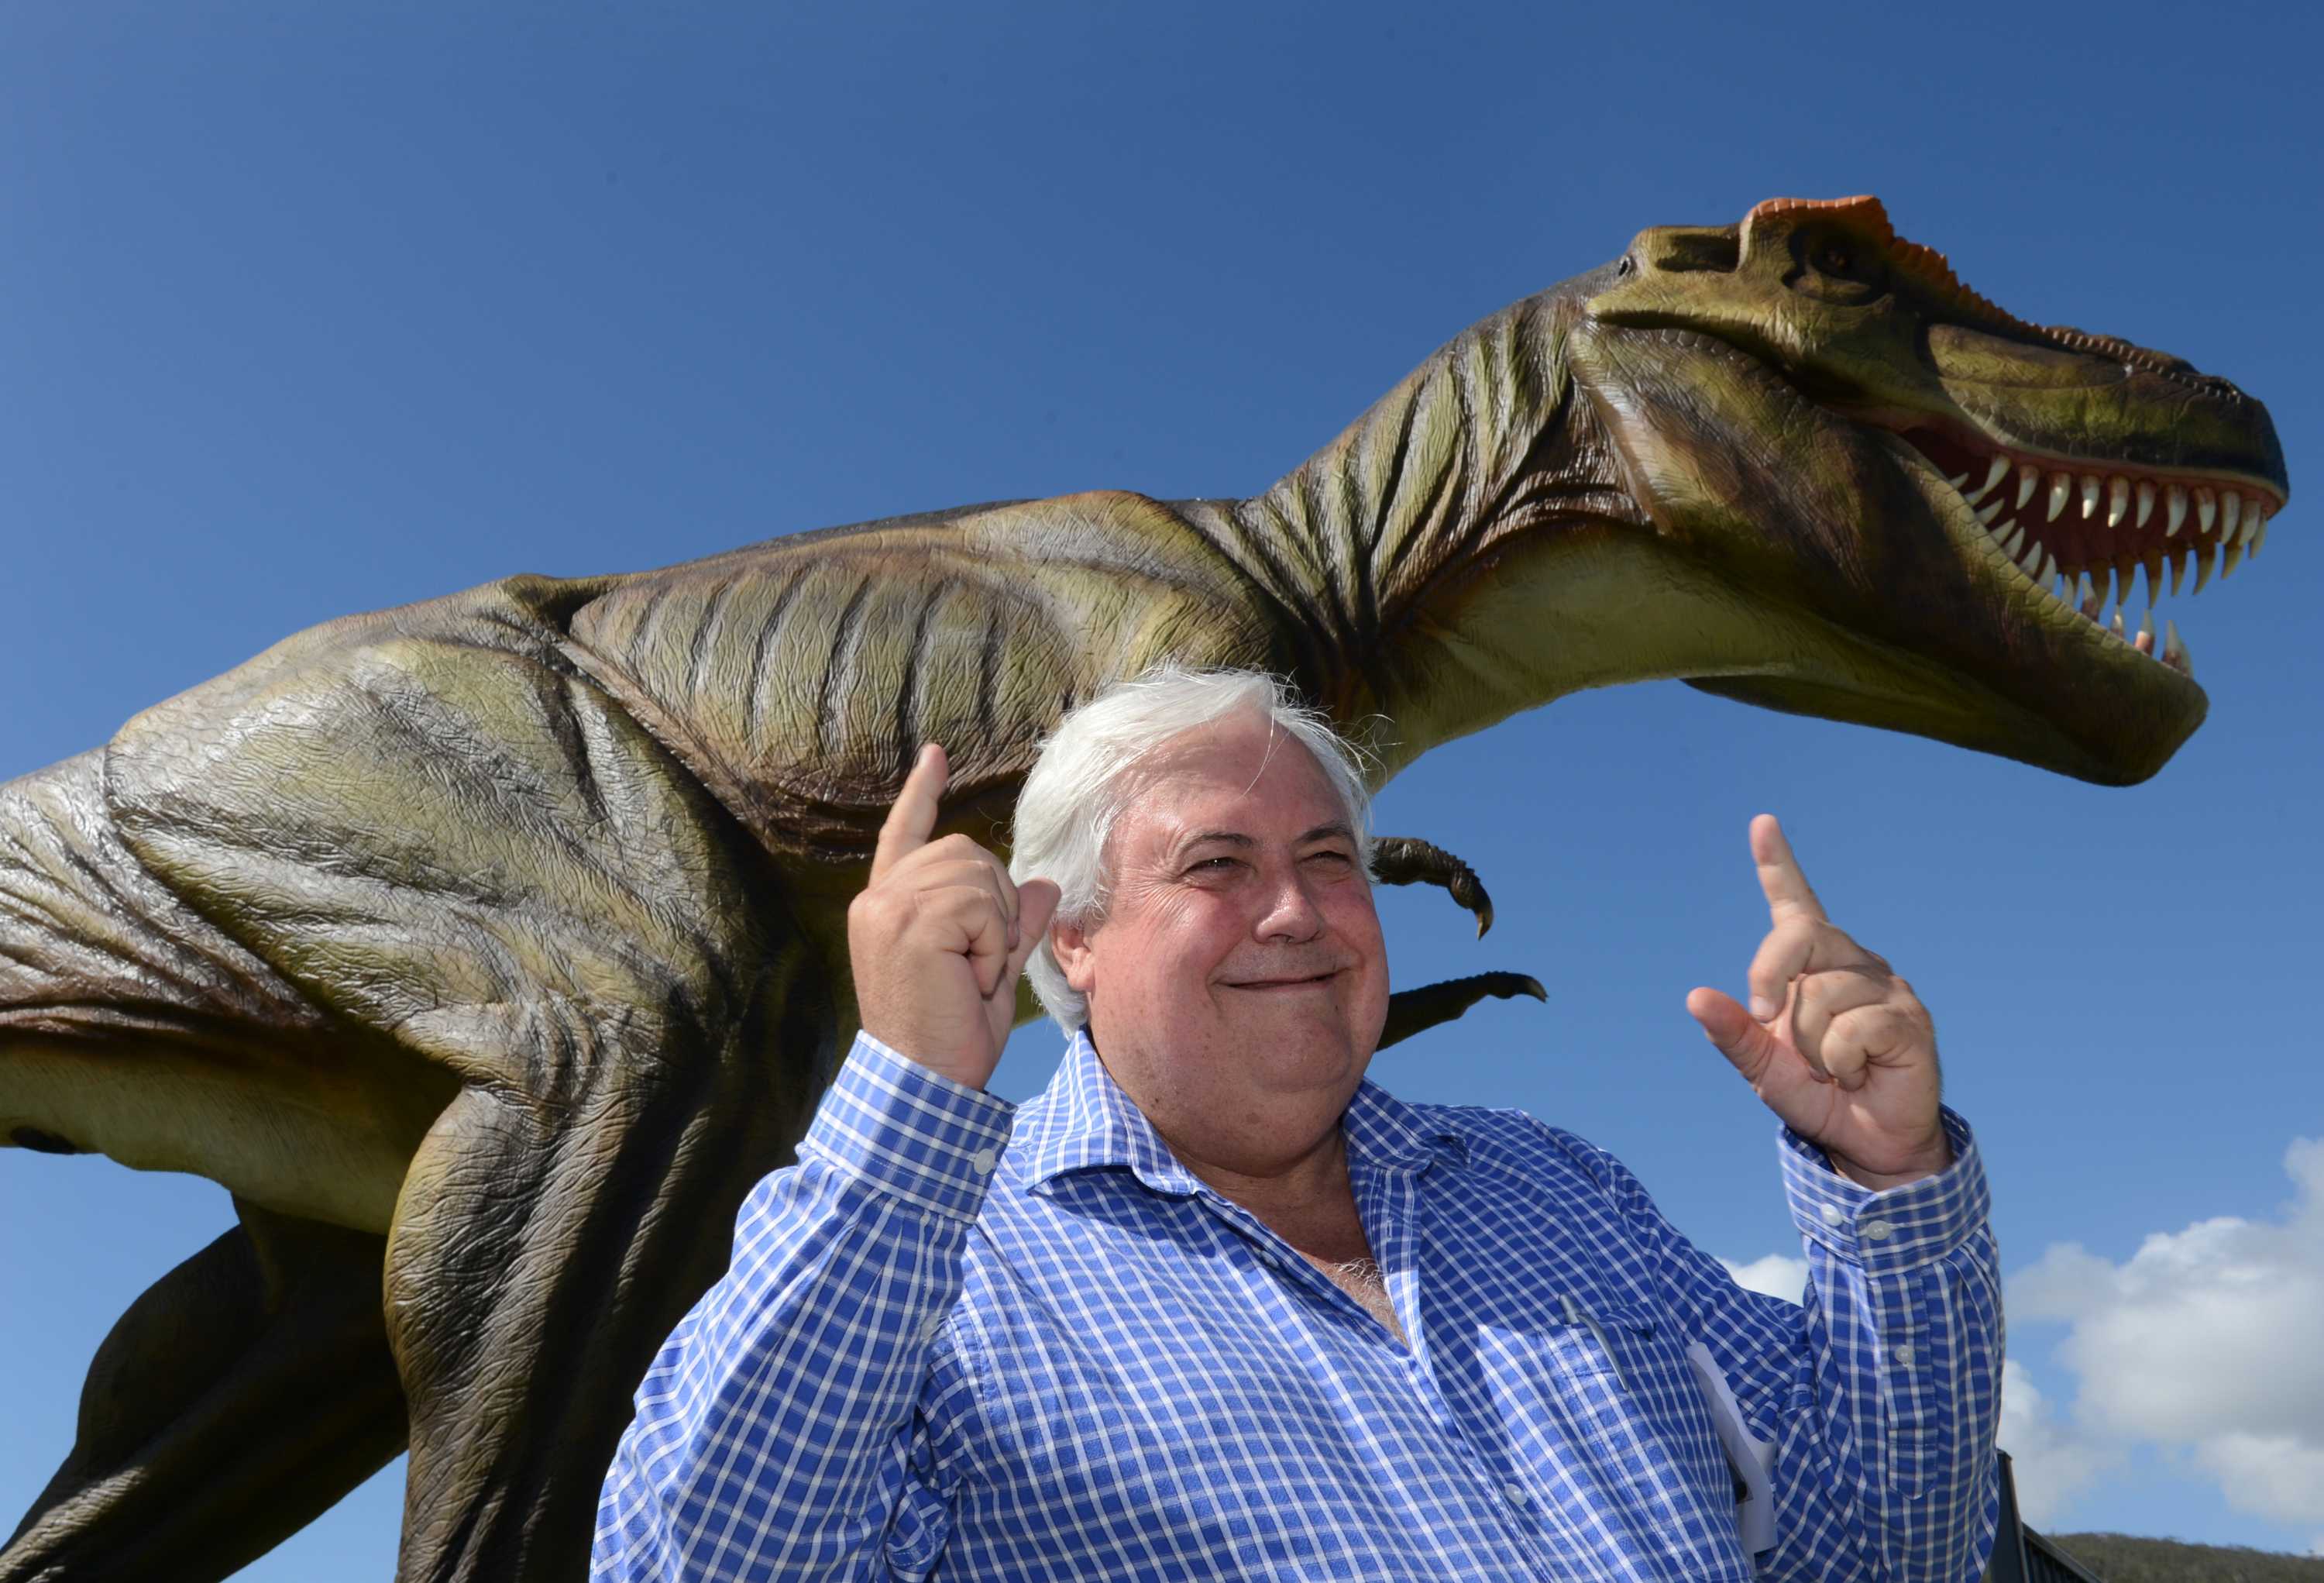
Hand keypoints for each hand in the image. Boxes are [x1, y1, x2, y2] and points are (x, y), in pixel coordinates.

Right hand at [847, 744, 1061, 1089]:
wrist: (922, 1084)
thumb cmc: (950, 1037)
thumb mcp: (991, 972)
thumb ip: (1012, 924)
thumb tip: (1043, 884)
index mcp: (888, 905)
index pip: (905, 832)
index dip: (922, 792)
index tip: (936, 756)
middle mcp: (880, 898)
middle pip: (967, 851)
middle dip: (997, 901)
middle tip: (980, 963)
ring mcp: (888, 906)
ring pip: (979, 873)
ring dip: (996, 927)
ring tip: (971, 975)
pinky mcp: (907, 920)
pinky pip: (982, 905)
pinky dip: (993, 944)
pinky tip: (970, 980)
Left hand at [1685, 815, 1949, 1189]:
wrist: (1868, 1144)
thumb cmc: (1817, 1094)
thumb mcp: (1763, 1067)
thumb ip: (1734, 1033)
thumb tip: (1696, 997)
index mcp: (1813, 965)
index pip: (1794, 903)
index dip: (1778, 863)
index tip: (1763, 822)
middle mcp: (1851, 962)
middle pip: (1799, 936)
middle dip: (1769, 974)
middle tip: (1766, 1017)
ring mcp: (1885, 986)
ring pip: (1821, 995)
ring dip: (1814, 1046)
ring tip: (1834, 1067)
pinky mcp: (1910, 1018)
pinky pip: (1854, 1029)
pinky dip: (1842, 1062)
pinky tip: (1859, 1073)